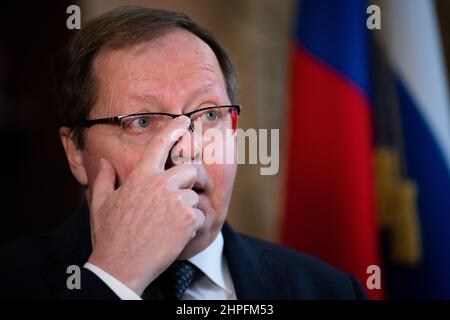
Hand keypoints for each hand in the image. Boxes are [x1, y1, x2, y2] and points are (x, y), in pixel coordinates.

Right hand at [86, 116, 204, 295]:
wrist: (121, 266)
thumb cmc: (110, 235)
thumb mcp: (100, 204)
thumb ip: (104, 179)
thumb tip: (105, 163)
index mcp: (141, 176)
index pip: (160, 144)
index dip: (175, 129)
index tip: (185, 121)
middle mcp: (161, 184)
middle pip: (189, 169)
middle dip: (189, 181)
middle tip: (179, 196)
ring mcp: (176, 201)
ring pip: (194, 195)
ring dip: (187, 209)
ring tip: (169, 224)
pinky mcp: (188, 220)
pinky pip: (199, 215)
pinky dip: (192, 225)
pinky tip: (175, 235)